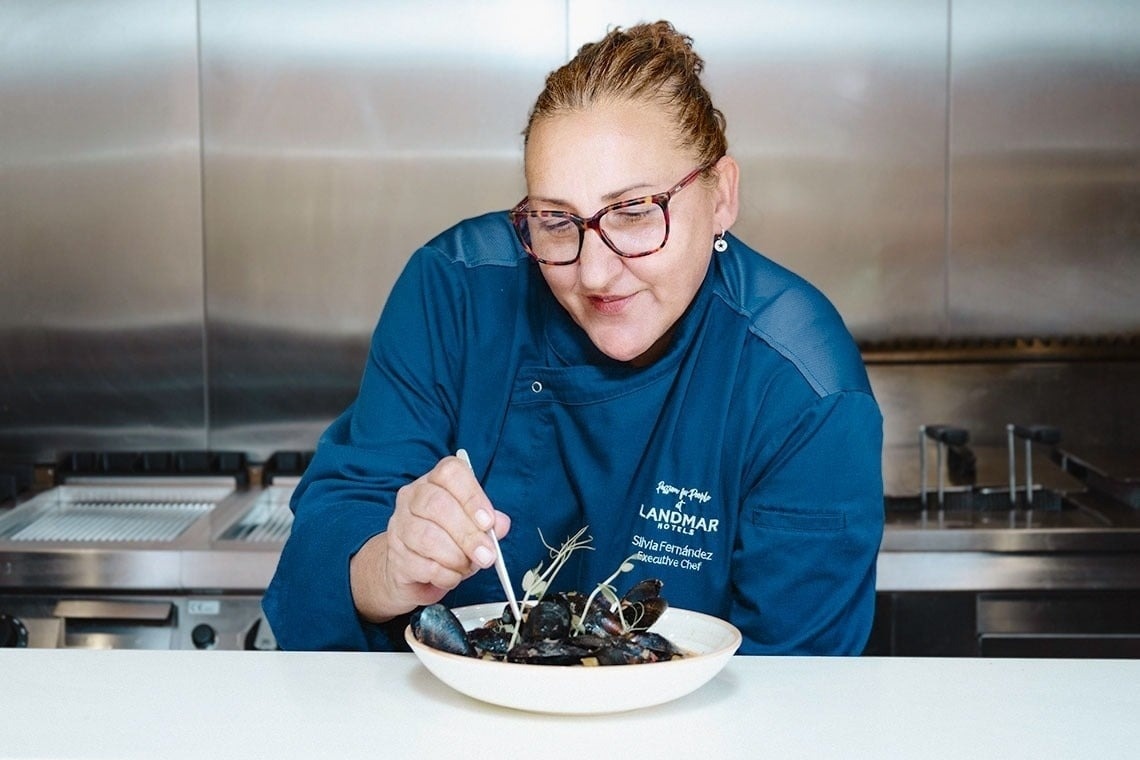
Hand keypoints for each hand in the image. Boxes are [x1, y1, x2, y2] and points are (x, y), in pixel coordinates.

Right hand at [349, 454, 510, 621]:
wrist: (413, 571)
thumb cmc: (447, 542)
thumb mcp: (473, 528)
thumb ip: (489, 524)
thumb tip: (501, 524)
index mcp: (435, 482)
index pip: (450, 473)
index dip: (472, 497)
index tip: (488, 522)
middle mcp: (413, 497)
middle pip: (437, 505)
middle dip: (468, 534)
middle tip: (486, 555)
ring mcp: (399, 525)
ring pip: (427, 536)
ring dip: (456, 557)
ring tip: (467, 566)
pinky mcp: (395, 554)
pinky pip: (421, 565)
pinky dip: (443, 575)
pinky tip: (451, 576)